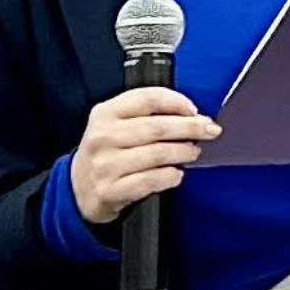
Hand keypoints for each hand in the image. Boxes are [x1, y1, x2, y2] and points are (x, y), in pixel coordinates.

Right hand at [70, 88, 217, 224]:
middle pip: (157, 127)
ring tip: (194, 152)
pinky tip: (176, 174)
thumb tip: (195, 116)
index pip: (147, 98)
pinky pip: (150, 181)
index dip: (177, 102)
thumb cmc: (109, 151)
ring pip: (157, 154)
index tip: (194, 110)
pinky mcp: (110, 190)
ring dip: (184, 152)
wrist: (79, 187)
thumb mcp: (117, 124)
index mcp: (105, 113)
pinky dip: (170, 176)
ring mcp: (104, 165)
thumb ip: (149, 115)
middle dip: (191, 128)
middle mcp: (102, 137)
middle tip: (210, 131)